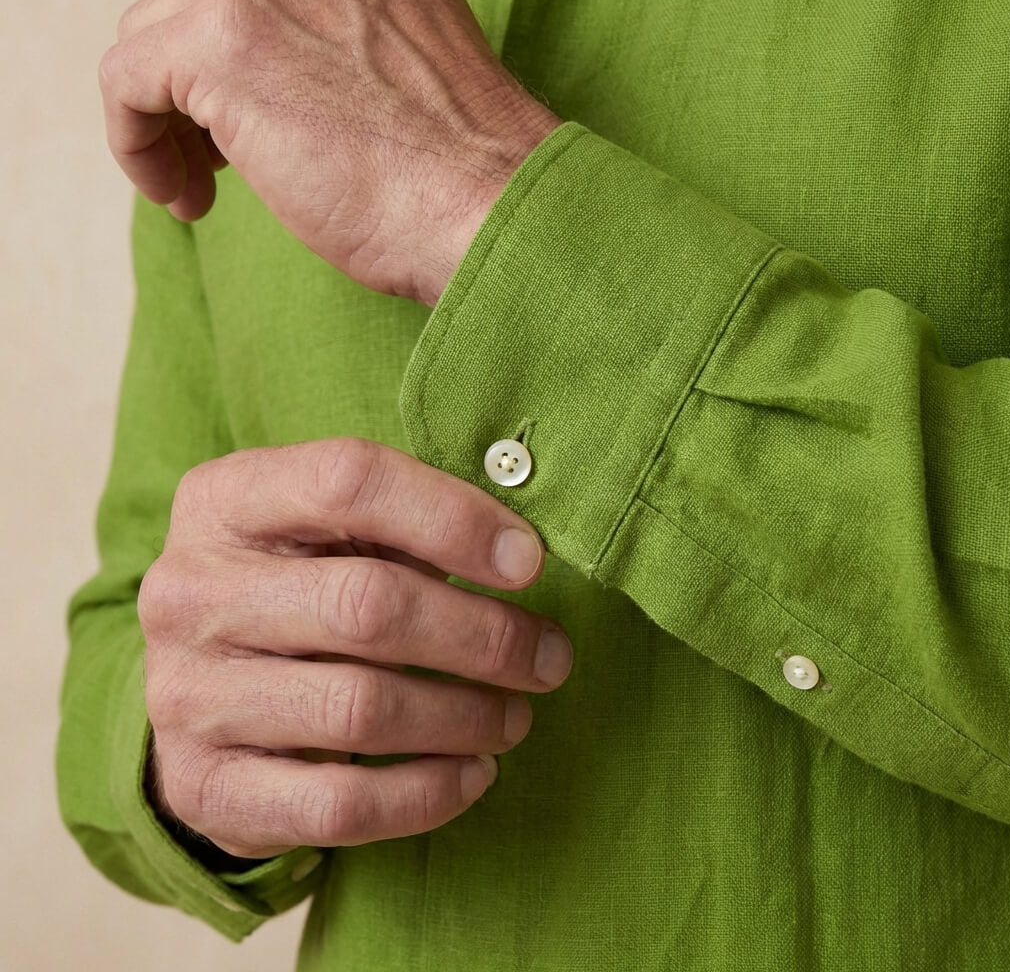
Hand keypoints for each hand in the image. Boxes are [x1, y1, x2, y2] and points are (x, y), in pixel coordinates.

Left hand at [101, 0, 559, 305]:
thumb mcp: (397, 54)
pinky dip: (137, 146)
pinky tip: (185, 198)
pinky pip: (124, 82)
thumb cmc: (452, 167)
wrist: (483, 205)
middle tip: (218, 157)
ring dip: (166, 118)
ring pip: (148, 36)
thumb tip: (262, 55)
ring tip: (207, 188)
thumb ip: (331, 22)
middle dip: (187, 76)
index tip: (237, 109)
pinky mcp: (216, 41)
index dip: (222, 34)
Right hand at [139, 438, 571, 858]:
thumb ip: (406, 526)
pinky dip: (427, 793)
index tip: (529, 562)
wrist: (200, 685)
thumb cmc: (296, 586)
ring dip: (465, 717)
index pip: (349, 481)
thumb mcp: (328, 530)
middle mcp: (190, 591)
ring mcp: (185, 694)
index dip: (455, 519)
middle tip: (549, 656)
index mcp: (225, 501)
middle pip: (367, 605)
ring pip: (360, 708)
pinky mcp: (205, 787)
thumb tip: (518, 558)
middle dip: (483, 636)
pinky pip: (338, 805)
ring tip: (515, 715)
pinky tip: (474, 774)